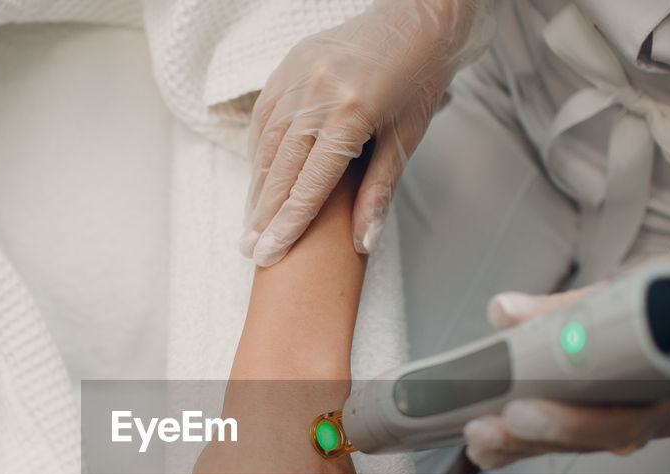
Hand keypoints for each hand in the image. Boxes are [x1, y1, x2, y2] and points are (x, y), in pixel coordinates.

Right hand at [241, 0, 492, 266]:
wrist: (417, 19)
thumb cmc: (418, 82)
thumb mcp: (406, 139)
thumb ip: (380, 191)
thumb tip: (363, 243)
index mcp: (352, 111)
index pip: (310, 183)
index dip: (287, 224)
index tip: (268, 254)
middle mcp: (319, 90)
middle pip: (281, 167)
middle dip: (264, 214)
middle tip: (250, 250)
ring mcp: (300, 72)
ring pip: (267, 142)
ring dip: (257, 186)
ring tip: (250, 222)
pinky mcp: (290, 62)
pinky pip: (265, 114)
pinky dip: (259, 149)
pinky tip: (257, 178)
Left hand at [463, 211, 669, 468]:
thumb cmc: (669, 293)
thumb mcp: (622, 291)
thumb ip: (561, 308)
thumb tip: (504, 312)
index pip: (621, 414)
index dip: (568, 421)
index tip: (520, 410)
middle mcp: (657, 412)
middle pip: (592, 437)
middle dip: (532, 435)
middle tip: (484, 428)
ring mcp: (633, 422)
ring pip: (575, 443)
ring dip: (520, 443)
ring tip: (477, 438)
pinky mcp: (605, 422)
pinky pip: (565, 439)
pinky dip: (524, 442)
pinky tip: (486, 447)